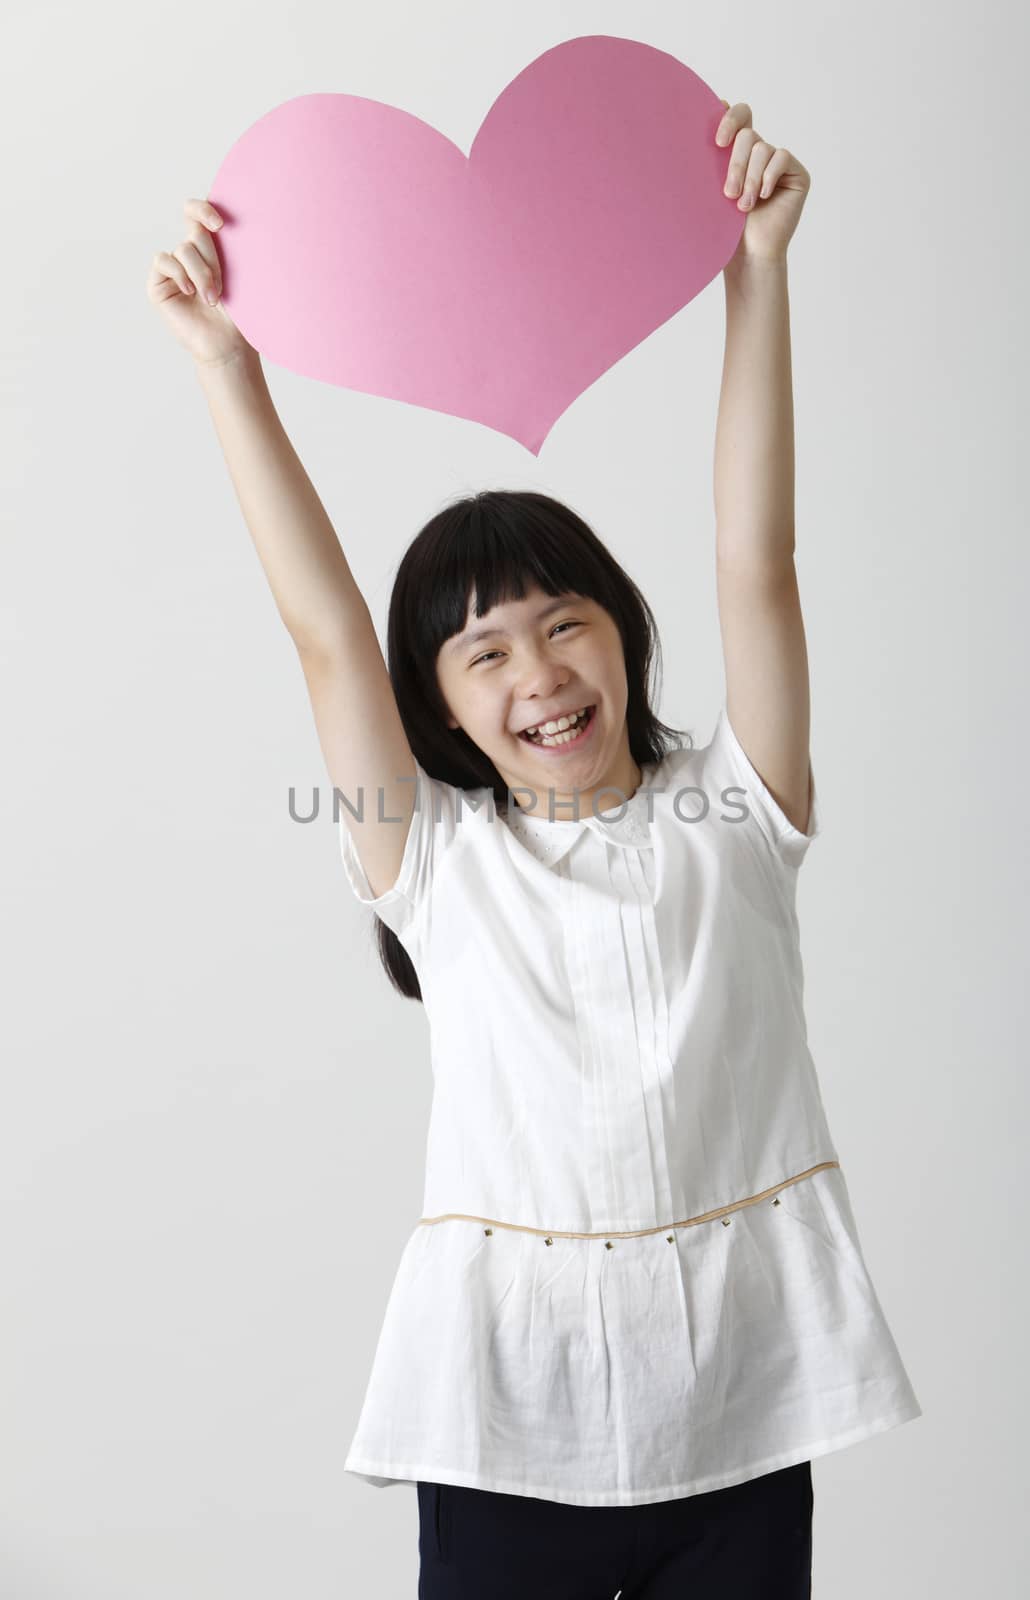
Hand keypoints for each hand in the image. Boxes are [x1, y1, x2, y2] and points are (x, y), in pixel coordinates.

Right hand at [146, 199, 255, 367]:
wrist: (228, 344)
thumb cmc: (238, 314)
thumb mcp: (239, 276)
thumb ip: (229, 247)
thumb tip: (226, 219)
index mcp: (209, 248)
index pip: (196, 213)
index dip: (203, 209)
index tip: (220, 225)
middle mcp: (188, 255)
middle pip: (196, 233)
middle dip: (213, 259)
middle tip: (222, 287)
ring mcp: (172, 269)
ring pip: (183, 249)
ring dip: (201, 274)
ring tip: (211, 298)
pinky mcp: (157, 284)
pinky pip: (163, 261)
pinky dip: (179, 274)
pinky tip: (189, 293)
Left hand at [715, 101, 810, 265]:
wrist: (748, 255)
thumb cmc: (725, 229)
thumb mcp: (712, 189)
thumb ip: (712, 154)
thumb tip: (716, 103)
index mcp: (738, 152)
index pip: (739, 116)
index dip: (729, 118)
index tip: (717, 142)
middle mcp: (760, 153)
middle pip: (748, 134)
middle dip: (735, 163)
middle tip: (727, 193)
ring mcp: (779, 162)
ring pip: (763, 148)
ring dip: (750, 178)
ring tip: (743, 206)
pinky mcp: (797, 173)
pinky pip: (781, 157)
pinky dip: (769, 176)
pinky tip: (763, 197)